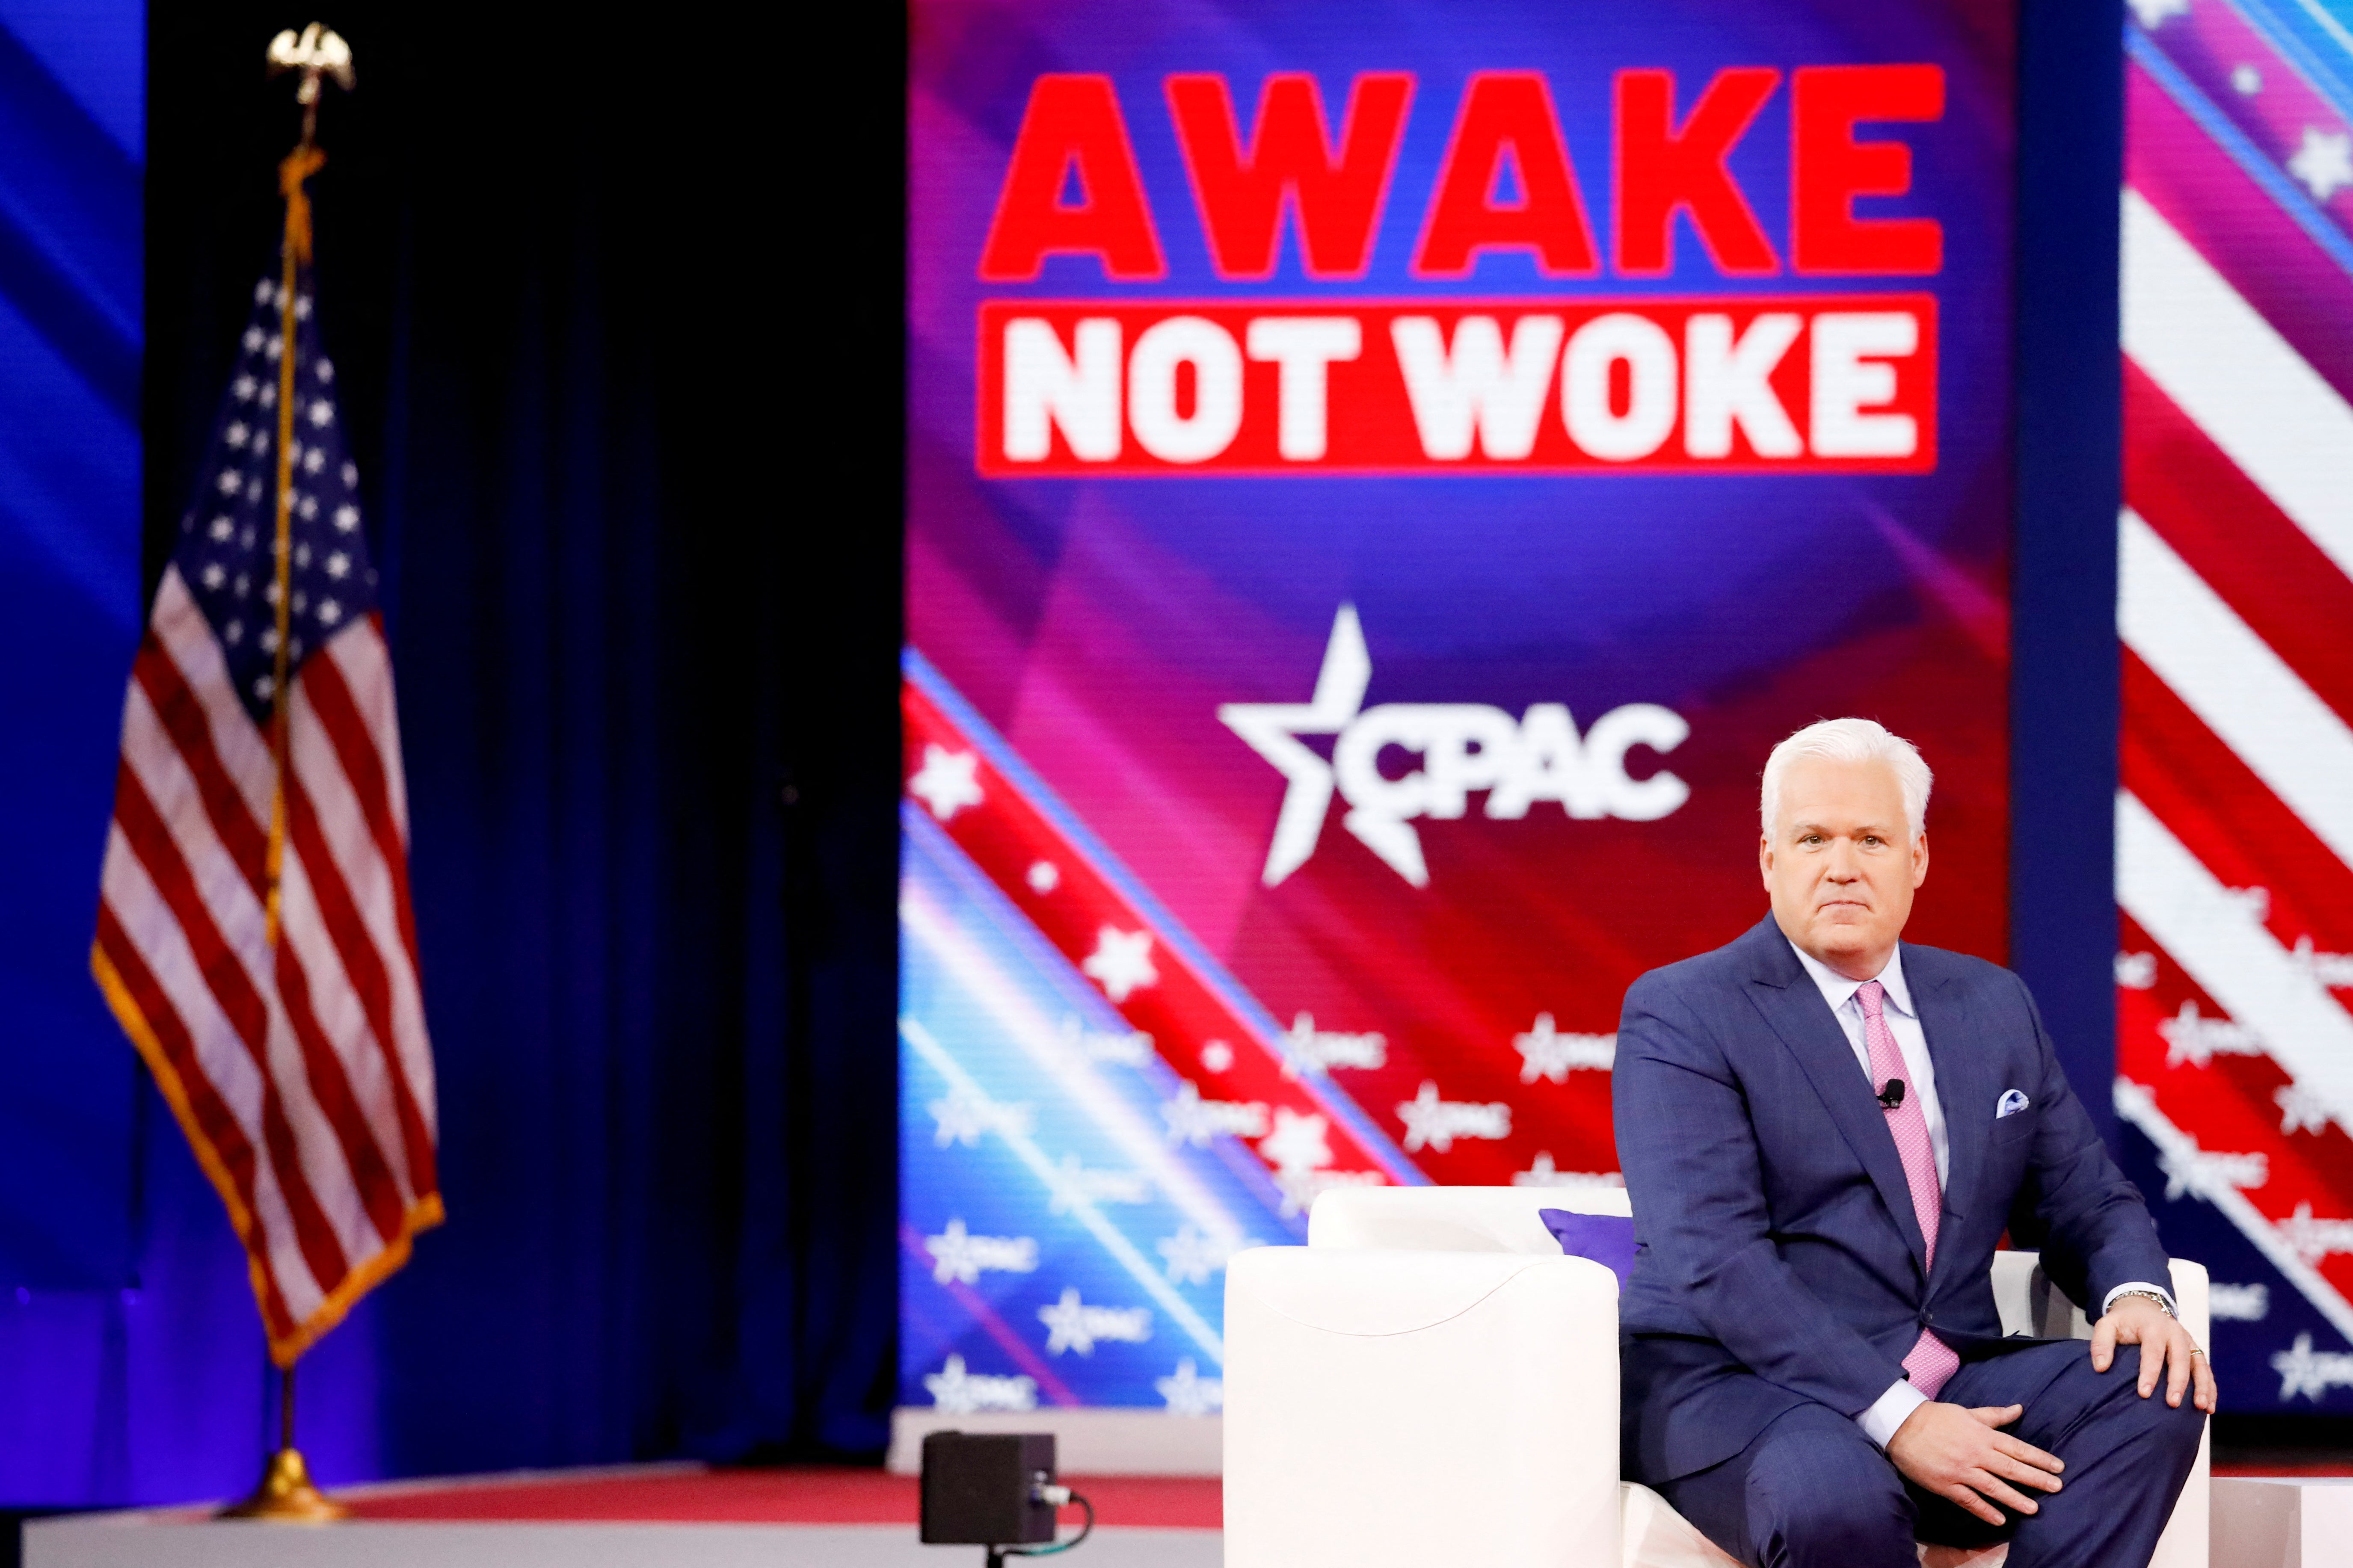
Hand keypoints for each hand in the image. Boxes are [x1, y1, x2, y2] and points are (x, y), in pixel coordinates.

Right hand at [1886, 1401, 2063, 1525]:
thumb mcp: (1967, 1412)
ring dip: (2015, 1498)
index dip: (2039, 1458)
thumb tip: (2019, 1409)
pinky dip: (1984, 1510)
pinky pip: (1969, 1500)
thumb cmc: (1936, 1417)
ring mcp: (1960, 1471)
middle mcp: (1975, 1453)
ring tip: (2034, 1509)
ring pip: (1993, 1487)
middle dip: (2036, 1479)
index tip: (2058, 1467)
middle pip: (2011, 1468)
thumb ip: (1994, 1415)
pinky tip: (2000, 1519)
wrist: (1901, 1426)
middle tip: (2057, 1487)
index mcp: (1981, 1435)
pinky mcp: (1946, 1485)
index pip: (2017, 1448)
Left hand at [2092, 1295, 2217, 1412]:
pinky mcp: (2195, 1351)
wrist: (2142, 1307)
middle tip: (2172, 1403)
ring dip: (2202, 1387)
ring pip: (2200, 1365)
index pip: (2153, 1352)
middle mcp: (2176, 1334)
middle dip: (2178, 1382)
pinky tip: (2209, 1406)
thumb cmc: (2123, 1321)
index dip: (2149, 1373)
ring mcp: (2189, 1342)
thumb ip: (2101, 1344)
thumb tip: (2100, 1367)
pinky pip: (2206, 1370)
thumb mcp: (2106, 1325)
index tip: (2144, 1393)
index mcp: (2154, 1327)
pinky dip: (2210, 1388)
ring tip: (2201, 1407)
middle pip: (2181, 1359)